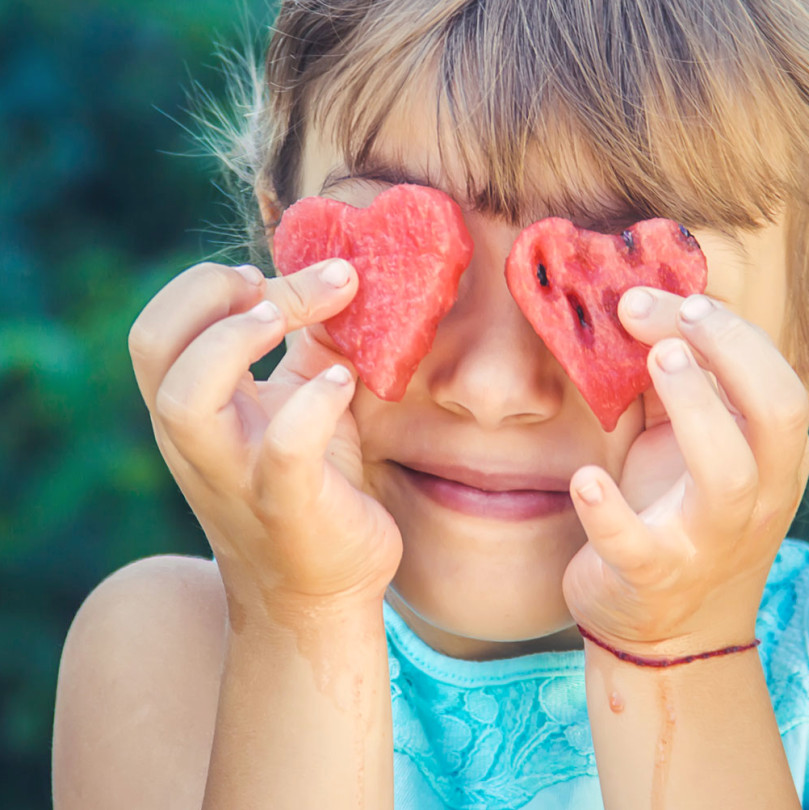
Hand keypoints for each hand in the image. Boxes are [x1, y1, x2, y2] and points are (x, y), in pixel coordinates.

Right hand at [128, 259, 401, 611]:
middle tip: (271, 286)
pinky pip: (284, 450)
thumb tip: (336, 276)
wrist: (321, 594)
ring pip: (186, 399)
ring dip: (233, 342)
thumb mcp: (301, 401)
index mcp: (197, 409)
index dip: (206, 285)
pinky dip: (312, 404)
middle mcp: (201, 441)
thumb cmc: (314, 484)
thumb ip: (306, 346)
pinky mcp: (290, 507)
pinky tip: (345, 382)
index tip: (271, 275)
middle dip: (208, 294)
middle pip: (153, 346)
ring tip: (283, 320)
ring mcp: (238, 476)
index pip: (162, 328)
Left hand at [562, 290, 808, 655]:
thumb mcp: (688, 446)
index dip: (731, 330)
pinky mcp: (655, 578)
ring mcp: (710, 541)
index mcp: (773, 455)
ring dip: (694, 406)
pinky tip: (586, 479)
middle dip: (731, 351)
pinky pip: (638, 545)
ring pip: (728, 473)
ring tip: (655, 359)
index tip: (674, 298)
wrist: (671, 633)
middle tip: (676, 317)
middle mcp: (758, 495)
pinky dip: (610, 511)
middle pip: (777, 411)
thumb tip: (637, 305)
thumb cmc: (678, 515)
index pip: (775, 377)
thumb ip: (677, 384)